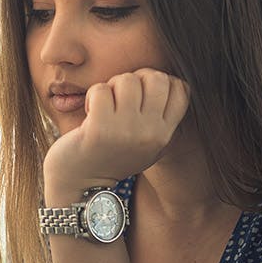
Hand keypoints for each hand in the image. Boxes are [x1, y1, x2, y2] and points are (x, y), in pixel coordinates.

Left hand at [44, 68, 189, 200]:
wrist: (80, 184)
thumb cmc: (111, 155)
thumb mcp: (146, 143)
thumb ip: (159, 117)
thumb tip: (166, 79)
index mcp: (163, 134)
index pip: (181, 89)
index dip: (161, 81)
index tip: (142, 94)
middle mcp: (149, 133)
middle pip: (156, 78)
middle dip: (135, 79)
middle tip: (120, 96)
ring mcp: (125, 131)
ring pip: (127, 80)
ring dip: (111, 86)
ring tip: (105, 105)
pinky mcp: (99, 130)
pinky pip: (101, 90)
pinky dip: (93, 95)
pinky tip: (90, 111)